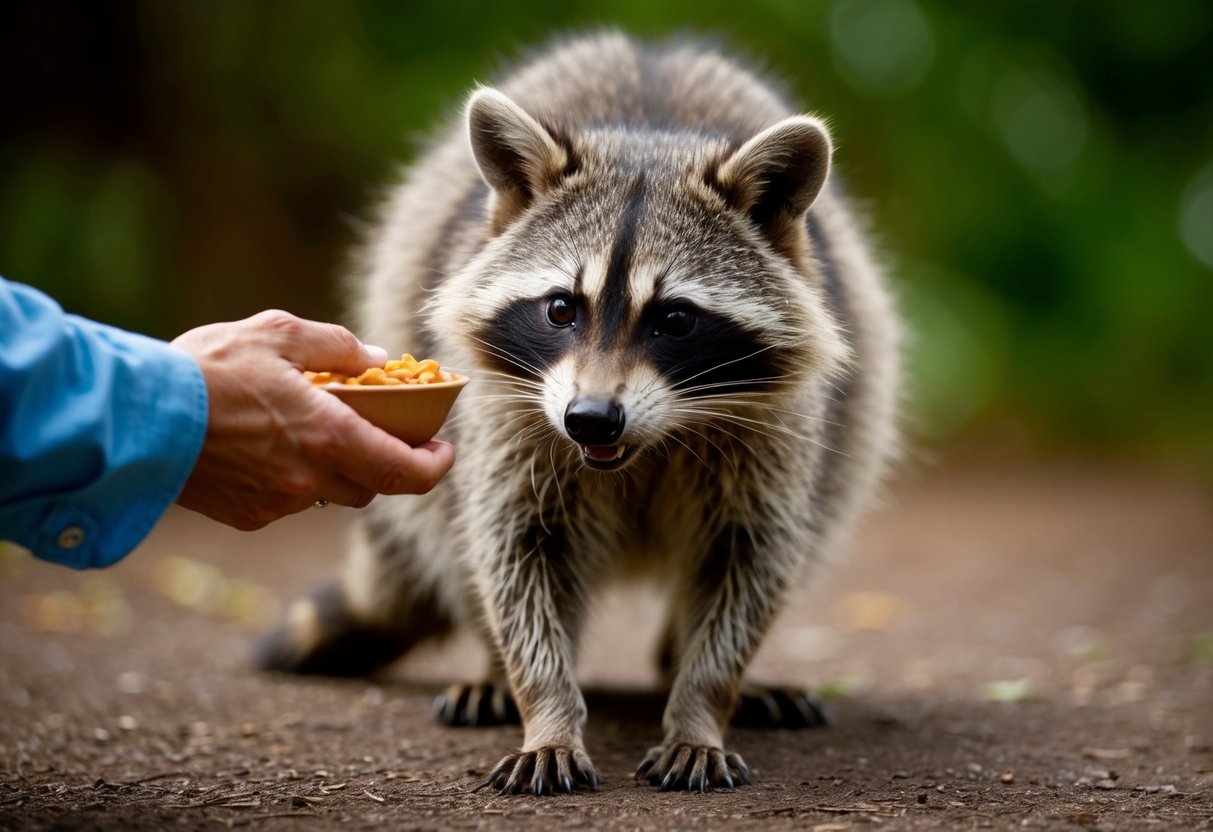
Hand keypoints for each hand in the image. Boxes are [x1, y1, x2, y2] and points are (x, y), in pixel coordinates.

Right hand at [170, 310, 454, 529]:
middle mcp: (311, 479)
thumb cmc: (205, 370)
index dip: (434, 467)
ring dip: (337, 468)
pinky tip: (269, 448)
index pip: (405, 472)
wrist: (132, 420)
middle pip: (373, 485)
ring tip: (318, 431)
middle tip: (386, 433)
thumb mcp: (276, 335)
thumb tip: (377, 360)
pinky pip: (288, 501)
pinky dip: (293, 478)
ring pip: (329, 492)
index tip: (443, 450)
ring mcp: (277, 503)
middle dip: (386, 462)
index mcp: (330, 437)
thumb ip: (336, 346)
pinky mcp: (248, 516)